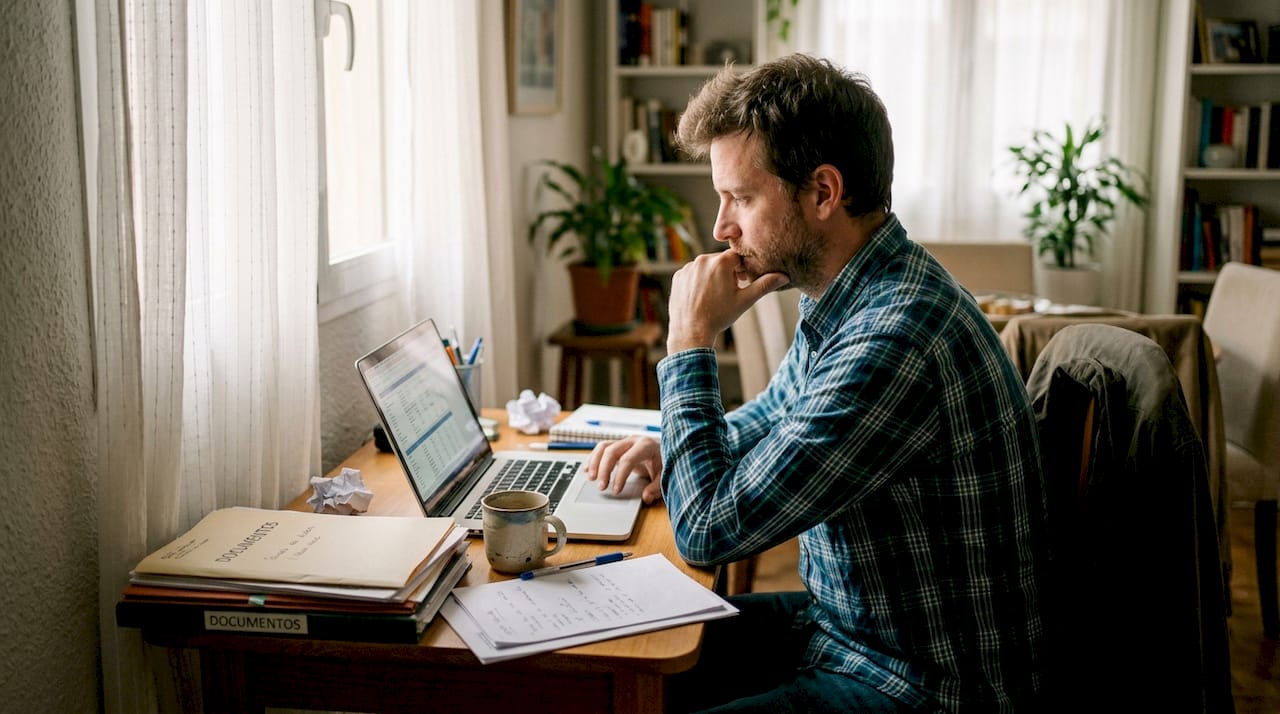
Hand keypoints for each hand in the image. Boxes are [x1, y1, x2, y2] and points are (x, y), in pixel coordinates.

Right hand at [585, 436, 663, 503]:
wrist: (667, 450)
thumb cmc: (665, 462)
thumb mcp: (665, 476)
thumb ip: (656, 488)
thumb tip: (646, 498)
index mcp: (646, 446)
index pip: (628, 459)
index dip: (620, 476)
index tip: (616, 490)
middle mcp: (633, 440)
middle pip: (612, 451)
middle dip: (604, 470)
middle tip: (601, 487)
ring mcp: (625, 441)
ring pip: (604, 447)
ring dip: (594, 462)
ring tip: (591, 478)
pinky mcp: (619, 445)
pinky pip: (602, 448)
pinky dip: (593, 459)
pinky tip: (588, 470)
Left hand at [667, 250, 789, 352]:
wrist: (690, 332)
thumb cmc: (719, 316)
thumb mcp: (745, 300)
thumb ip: (764, 285)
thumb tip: (784, 276)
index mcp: (721, 262)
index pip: (737, 257)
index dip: (742, 269)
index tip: (743, 282)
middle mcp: (702, 260)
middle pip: (721, 261)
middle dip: (728, 272)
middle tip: (730, 291)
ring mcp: (688, 268)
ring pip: (706, 266)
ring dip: (713, 275)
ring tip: (715, 296)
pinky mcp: (678, 276)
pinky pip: (692, 273)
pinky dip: (698, 280)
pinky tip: (702, 296)